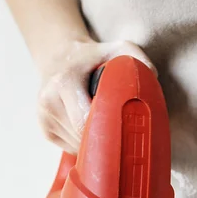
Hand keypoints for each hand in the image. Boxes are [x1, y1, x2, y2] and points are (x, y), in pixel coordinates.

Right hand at [37, 40, 156, 152]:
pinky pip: (71, 148)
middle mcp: (49, 101)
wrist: (60, 58)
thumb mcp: (116, 49)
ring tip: (105, 125)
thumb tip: (152, 77)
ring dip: (95, 143)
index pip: (85, 120)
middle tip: (123, 133)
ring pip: (77, 146)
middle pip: (82, 137)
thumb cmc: (93, 57)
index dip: (106, 130)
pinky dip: (85, 144)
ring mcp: (44, 118)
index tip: (124, 131)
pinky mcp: (45, 130)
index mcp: (64, 82)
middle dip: (105, 140)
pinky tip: (91, 128)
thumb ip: (136, 59)